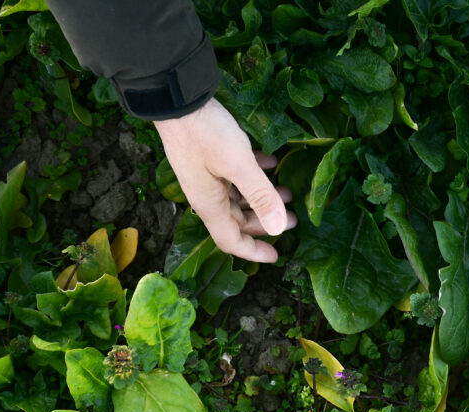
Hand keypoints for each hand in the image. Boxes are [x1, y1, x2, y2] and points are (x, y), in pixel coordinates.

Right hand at [153, 98, 296, 262]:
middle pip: (236, 220)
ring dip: (261, 198)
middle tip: (292, 219)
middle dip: (265, 223)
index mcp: (210, 204)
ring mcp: (205, 175)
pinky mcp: (207, 157)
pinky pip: (233, 175)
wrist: (175, 98)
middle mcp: (206, 194)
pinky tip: (270, 161)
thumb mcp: (239, 164)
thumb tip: (279, 227)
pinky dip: (253, 174)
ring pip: (237, 197)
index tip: (276, 256)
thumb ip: (261, 195)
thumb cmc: (206, 133)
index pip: (230, 240)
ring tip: (287, 191)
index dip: (253, 252)